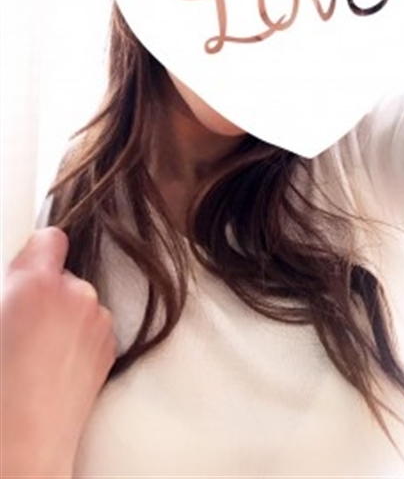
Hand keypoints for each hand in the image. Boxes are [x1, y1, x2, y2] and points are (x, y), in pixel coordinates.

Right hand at [1, 227, 115, 477]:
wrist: (21, 447)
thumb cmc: (0, 391)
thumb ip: (7, 291)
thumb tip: (14, 284)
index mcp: (37, 285)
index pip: (50, 238)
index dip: (36, 253)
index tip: (24, 268)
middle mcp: (76, 295)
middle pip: (63, 273)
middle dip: (43, 290)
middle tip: (18, 324)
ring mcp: (97, 321)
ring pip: (78, 301)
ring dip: (62, 315)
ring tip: (36, 354)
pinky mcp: (110, 346)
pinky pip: (91, 326)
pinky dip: (77, 337)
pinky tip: (54, 367)